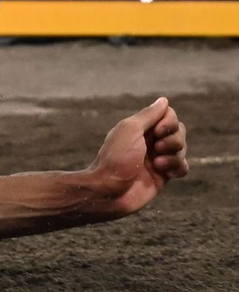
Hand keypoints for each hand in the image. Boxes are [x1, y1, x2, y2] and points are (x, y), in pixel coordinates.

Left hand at [84, 97, 189, 218]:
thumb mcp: (130, 130)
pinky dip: (178, 168)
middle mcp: (149, 142)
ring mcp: (157, 158)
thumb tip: (163, 100)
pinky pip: (183, 167)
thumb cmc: (116, 158)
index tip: (158, 131)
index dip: (169, 121)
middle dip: (174, 139)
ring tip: (157, 164)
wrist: (109, 191)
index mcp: (140, 128)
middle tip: (157, 148)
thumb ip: (148, 115)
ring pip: (182, 149)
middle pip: (179, 131)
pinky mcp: (163, 176)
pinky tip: (166, 174)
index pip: (168, 115)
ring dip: (174, 155)